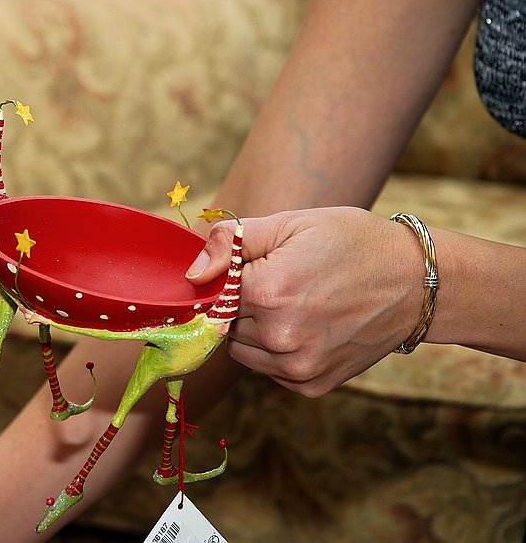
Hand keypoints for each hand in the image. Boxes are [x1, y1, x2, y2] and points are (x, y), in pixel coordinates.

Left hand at [187, 207, 423, 396]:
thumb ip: (232, 242)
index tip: (250, 270)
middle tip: (284, 282)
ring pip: (243, 351)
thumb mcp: (291, 224)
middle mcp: (279, 336)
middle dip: (242, 304)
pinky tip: (308, 327)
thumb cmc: (352, 243)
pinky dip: (277, 352)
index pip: (213, 294)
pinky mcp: (311, 385)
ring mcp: (297, 366)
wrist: (417, 282)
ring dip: (255, 330)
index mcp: (269, 291)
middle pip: (226, 323)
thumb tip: (192, 273)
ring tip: (297, 304)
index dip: (227, 279)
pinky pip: (269, 370)